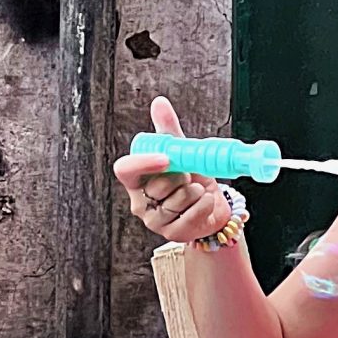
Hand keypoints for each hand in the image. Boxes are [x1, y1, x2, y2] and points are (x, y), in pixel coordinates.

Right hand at [113, 94, 233, 243]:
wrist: (213, 206)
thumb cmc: (191, 179)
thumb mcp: (182, 152)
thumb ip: (169, 130)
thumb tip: (159, 103)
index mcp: (136, 180)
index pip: (125, 170)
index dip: (143, 163)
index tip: (166, 157)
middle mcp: (140, 202)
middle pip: (159, 185)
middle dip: (181, 177)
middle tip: (188, 175)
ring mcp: (155, 221)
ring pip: (178, 200)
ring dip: (195, 191)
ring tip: (196, 190)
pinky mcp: (173, 234)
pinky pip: (192, 214)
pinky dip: (204, 204)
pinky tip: (204, 202)